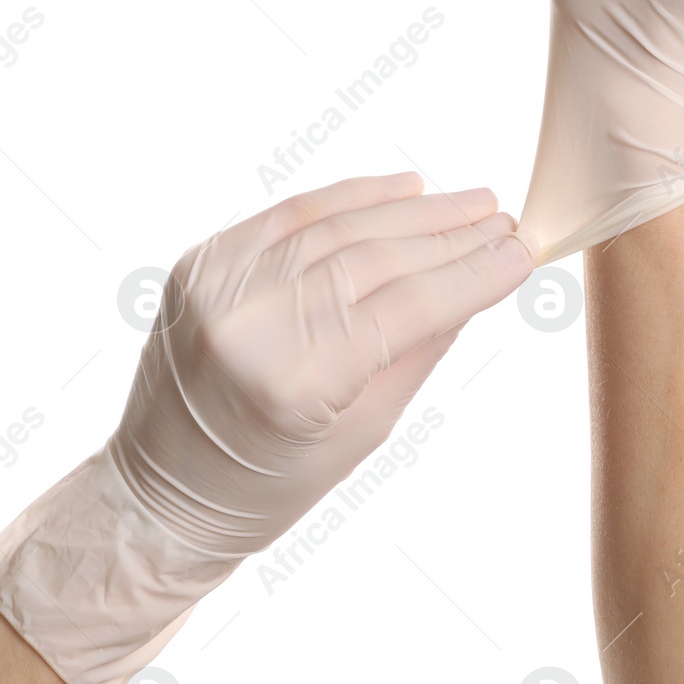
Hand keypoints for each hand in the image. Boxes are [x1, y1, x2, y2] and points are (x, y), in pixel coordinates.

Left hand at [0, 173, 533, 683]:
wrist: (160, 494)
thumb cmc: (267, 485)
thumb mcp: (364, 433)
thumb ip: (420, 348)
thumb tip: (477, 283)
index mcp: (291, 384)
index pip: (406, 308)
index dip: (473, 276)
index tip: (523, 254)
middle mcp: (248, 323)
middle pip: (374, 258)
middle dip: (450, 237)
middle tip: (505, 221)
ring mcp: (217, 286)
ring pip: (336, 226)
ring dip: (411, 211)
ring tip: (471, 202)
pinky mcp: (201, 263)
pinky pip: (289, 214)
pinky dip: (349, 198)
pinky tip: (403, 190)